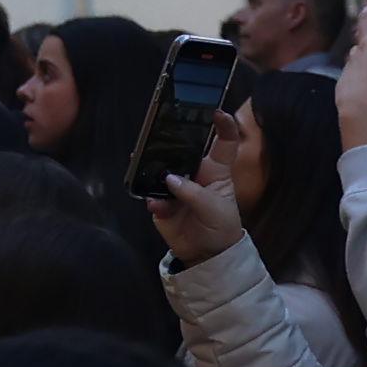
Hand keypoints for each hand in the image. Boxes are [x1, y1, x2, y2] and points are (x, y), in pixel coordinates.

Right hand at [149, 112, 247, 265]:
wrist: (205, 254)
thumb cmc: (220, 226)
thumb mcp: (216, 210)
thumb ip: (195, 194)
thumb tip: (170, 179)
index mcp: (215, 170)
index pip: (224, 143)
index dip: (224, 126)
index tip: (217, 112)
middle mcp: (193, 172)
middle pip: (181, 149)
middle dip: (169, 138)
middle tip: (158, 128)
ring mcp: (174, 185)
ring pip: (159, 168)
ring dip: (151, 165)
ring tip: (142, 160)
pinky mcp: (160, 201)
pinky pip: (150, 194)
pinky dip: (152, 199)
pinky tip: (156, 205)